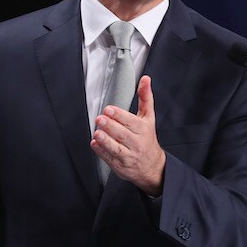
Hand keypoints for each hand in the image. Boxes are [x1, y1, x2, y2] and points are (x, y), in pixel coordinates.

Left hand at [91, 75, 164, 195]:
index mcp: (143, 129)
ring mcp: (128, 155)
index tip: (109, 109)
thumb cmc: (147, 138)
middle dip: (111, 126)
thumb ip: (145, 98)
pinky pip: (110, 158)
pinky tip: (95, 144)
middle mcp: (136, 143)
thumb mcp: (149, 117)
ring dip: (106, 141)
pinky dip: (101, 152)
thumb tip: (145, 80)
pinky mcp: (120, 165)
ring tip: (97, 133)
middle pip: (123, 134)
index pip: (131, 122)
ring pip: (116, 148)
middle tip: (100, 119)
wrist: (152, 166)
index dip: (120, 115)